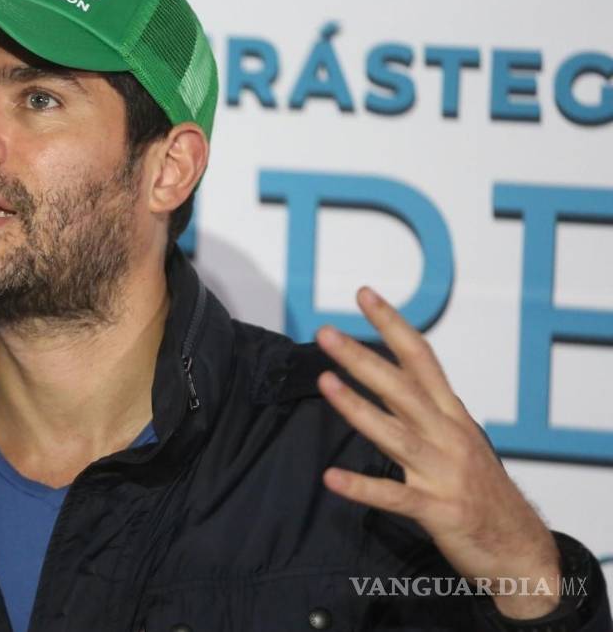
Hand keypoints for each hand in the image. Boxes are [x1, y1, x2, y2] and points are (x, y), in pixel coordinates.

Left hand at [315, 287, 560, 619]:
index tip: (364, 294)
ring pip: (396, 434)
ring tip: (324, 381)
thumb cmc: (481, 493)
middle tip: (326, 332)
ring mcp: (444, 474)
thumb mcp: (456, 442)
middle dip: (363, 358)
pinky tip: (332, 477)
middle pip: (402, 388)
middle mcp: (449, 437)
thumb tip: (382, 382)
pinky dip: (363, 486)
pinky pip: (395, 496)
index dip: (392, 325)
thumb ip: (419, 413)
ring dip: (358, 407)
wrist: (521, 550)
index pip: (420, 358)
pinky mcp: (439, 511)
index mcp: (451, 416)